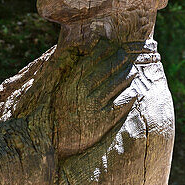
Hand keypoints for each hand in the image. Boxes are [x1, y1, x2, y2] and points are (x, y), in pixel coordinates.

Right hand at [47, 41, 137, 156]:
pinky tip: (134, 91)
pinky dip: (130, 95)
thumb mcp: (58, 88)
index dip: (104, 50)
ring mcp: (95, 106)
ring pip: (118, 83)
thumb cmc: (54, 111)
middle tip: (126, 55)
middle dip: (119, 60)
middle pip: (108, 68)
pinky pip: (122, 103)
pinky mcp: (103, 120)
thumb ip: (67, 70)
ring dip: (127, 75)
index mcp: (72, 81)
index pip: (93, 59)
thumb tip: (77, 53)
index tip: (111, 46)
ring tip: (133, 71)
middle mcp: (84, 91)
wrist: (50, 138)